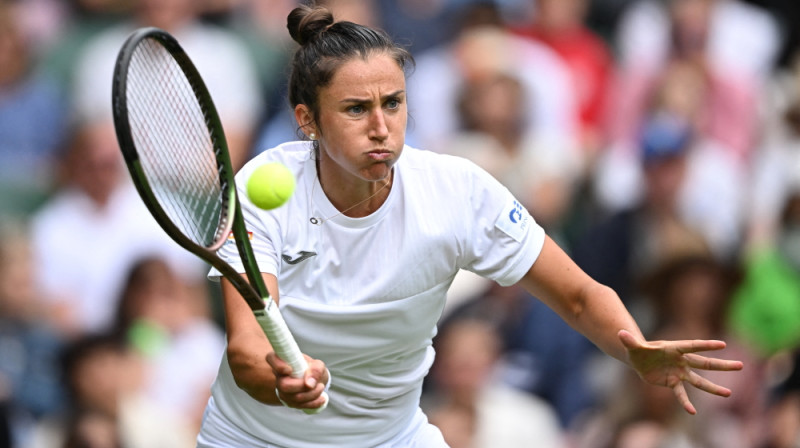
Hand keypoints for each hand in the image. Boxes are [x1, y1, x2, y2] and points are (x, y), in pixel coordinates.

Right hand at [267, 352, 328, 410]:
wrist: (314, 381)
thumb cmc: (313, 369)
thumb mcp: (318, 365)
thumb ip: (315, 370)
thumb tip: (309, 384)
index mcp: (282, 361)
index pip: (271, 358)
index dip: (278, 365)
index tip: (289, 369)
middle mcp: (278, 376)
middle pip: (284, 385)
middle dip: (303, 386)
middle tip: (316, 383)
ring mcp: (282, 391)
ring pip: (294, 397)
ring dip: (312, 395)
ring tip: (321, 387)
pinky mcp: (289, 402)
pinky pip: (299, 406)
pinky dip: (313, 403)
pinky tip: (321, 399)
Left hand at [618, 329, 743, 414]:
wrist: (638, 359)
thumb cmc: (638, 349)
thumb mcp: (632, 346)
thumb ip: (629, 341)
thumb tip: (619, 334)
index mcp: (674, 348)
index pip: (692, 345)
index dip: (706, 345)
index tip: (722, 345)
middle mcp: (681, 360)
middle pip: (704, 363)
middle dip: (721, 365)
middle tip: (741, 365)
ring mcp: (679, 372)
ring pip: (699, 381)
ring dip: (713, 387)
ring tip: (729, 393)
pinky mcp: (673, 382)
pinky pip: (681, 394)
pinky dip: (686, 402)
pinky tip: (692, 412)